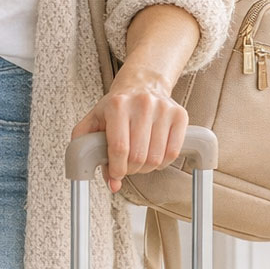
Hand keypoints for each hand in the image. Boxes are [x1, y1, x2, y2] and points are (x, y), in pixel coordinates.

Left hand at [71, 69, 187, 193]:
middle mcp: (142, 103)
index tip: (116, 173)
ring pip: (156, 158)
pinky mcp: (180, 115)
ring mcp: (163, 108)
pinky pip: (173, 153)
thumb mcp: (94, 122)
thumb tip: (112, 184)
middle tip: (126, 166)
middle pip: (138, 156)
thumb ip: (90, 151)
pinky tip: (154, 155)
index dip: (117, 168)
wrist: (141, 84)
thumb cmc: (116, 107)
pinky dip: (162, 162)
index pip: (119, 148)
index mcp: (117, 105)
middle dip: (130, 169)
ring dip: (146, 168)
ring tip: (139, 160)